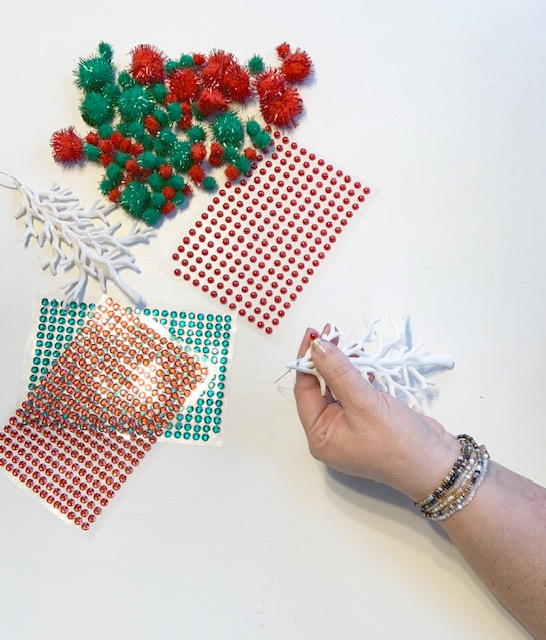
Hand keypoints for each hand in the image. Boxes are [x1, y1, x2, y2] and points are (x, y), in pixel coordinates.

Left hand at [293, 327, 460, 501]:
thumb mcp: (364, 403)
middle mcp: (330, 432)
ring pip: (338, 387)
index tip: (314, 333)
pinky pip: (355, 392)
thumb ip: (338, 372)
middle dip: (327, 360)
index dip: (307, 359)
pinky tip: (366, 363)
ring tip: (352, 344)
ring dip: (344, 365)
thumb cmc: (397, 441)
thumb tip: (317, 346)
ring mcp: (349, 426)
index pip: (304, 389)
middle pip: (320, 386)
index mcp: (320, 435)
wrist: (437, 463)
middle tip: (333, 332)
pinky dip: (359, 376)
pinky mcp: (367, 420)